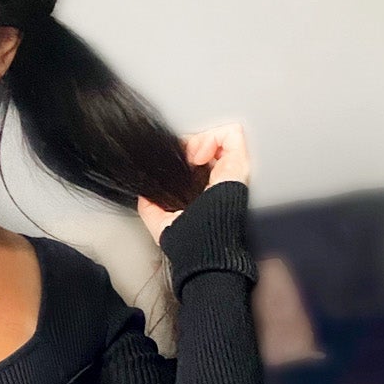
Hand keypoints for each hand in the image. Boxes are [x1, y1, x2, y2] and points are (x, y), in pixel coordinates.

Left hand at [137, 121, 250, 245]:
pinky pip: (232, 134)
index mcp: (203, 191)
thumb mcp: (159, 219)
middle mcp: (219, 180)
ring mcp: (231, 171)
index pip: (195, 160)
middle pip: (205, 145)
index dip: (182, 154)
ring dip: (200, 139)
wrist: (202, 249)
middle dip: (189, 144)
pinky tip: (200, 153)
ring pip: (219, 136)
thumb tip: (144, 192)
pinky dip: (214, 136)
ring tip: (191, 155)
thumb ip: (150, 204)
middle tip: (180, 157)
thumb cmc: (188, 242)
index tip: (172, 162)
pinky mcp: (239, 165)